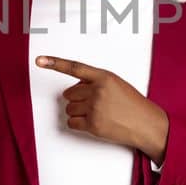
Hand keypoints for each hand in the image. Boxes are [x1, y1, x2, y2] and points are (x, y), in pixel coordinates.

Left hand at [35, 55, 169, 162]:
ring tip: (98, 113)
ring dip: (78, 112)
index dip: (55, 63)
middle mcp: (98, 90)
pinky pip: (72, 123)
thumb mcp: (116, 84)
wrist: (146, 124)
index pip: (75, 67)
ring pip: (69, 109)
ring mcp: (94, 108)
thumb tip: (73, 90)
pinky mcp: (93, 124)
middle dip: (78, 99)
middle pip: (69, 94)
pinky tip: (94, 123)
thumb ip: (95, 82)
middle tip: (96, 104)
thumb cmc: (132, 104)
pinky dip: (79, 124)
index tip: (39, 60)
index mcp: (104, 76)